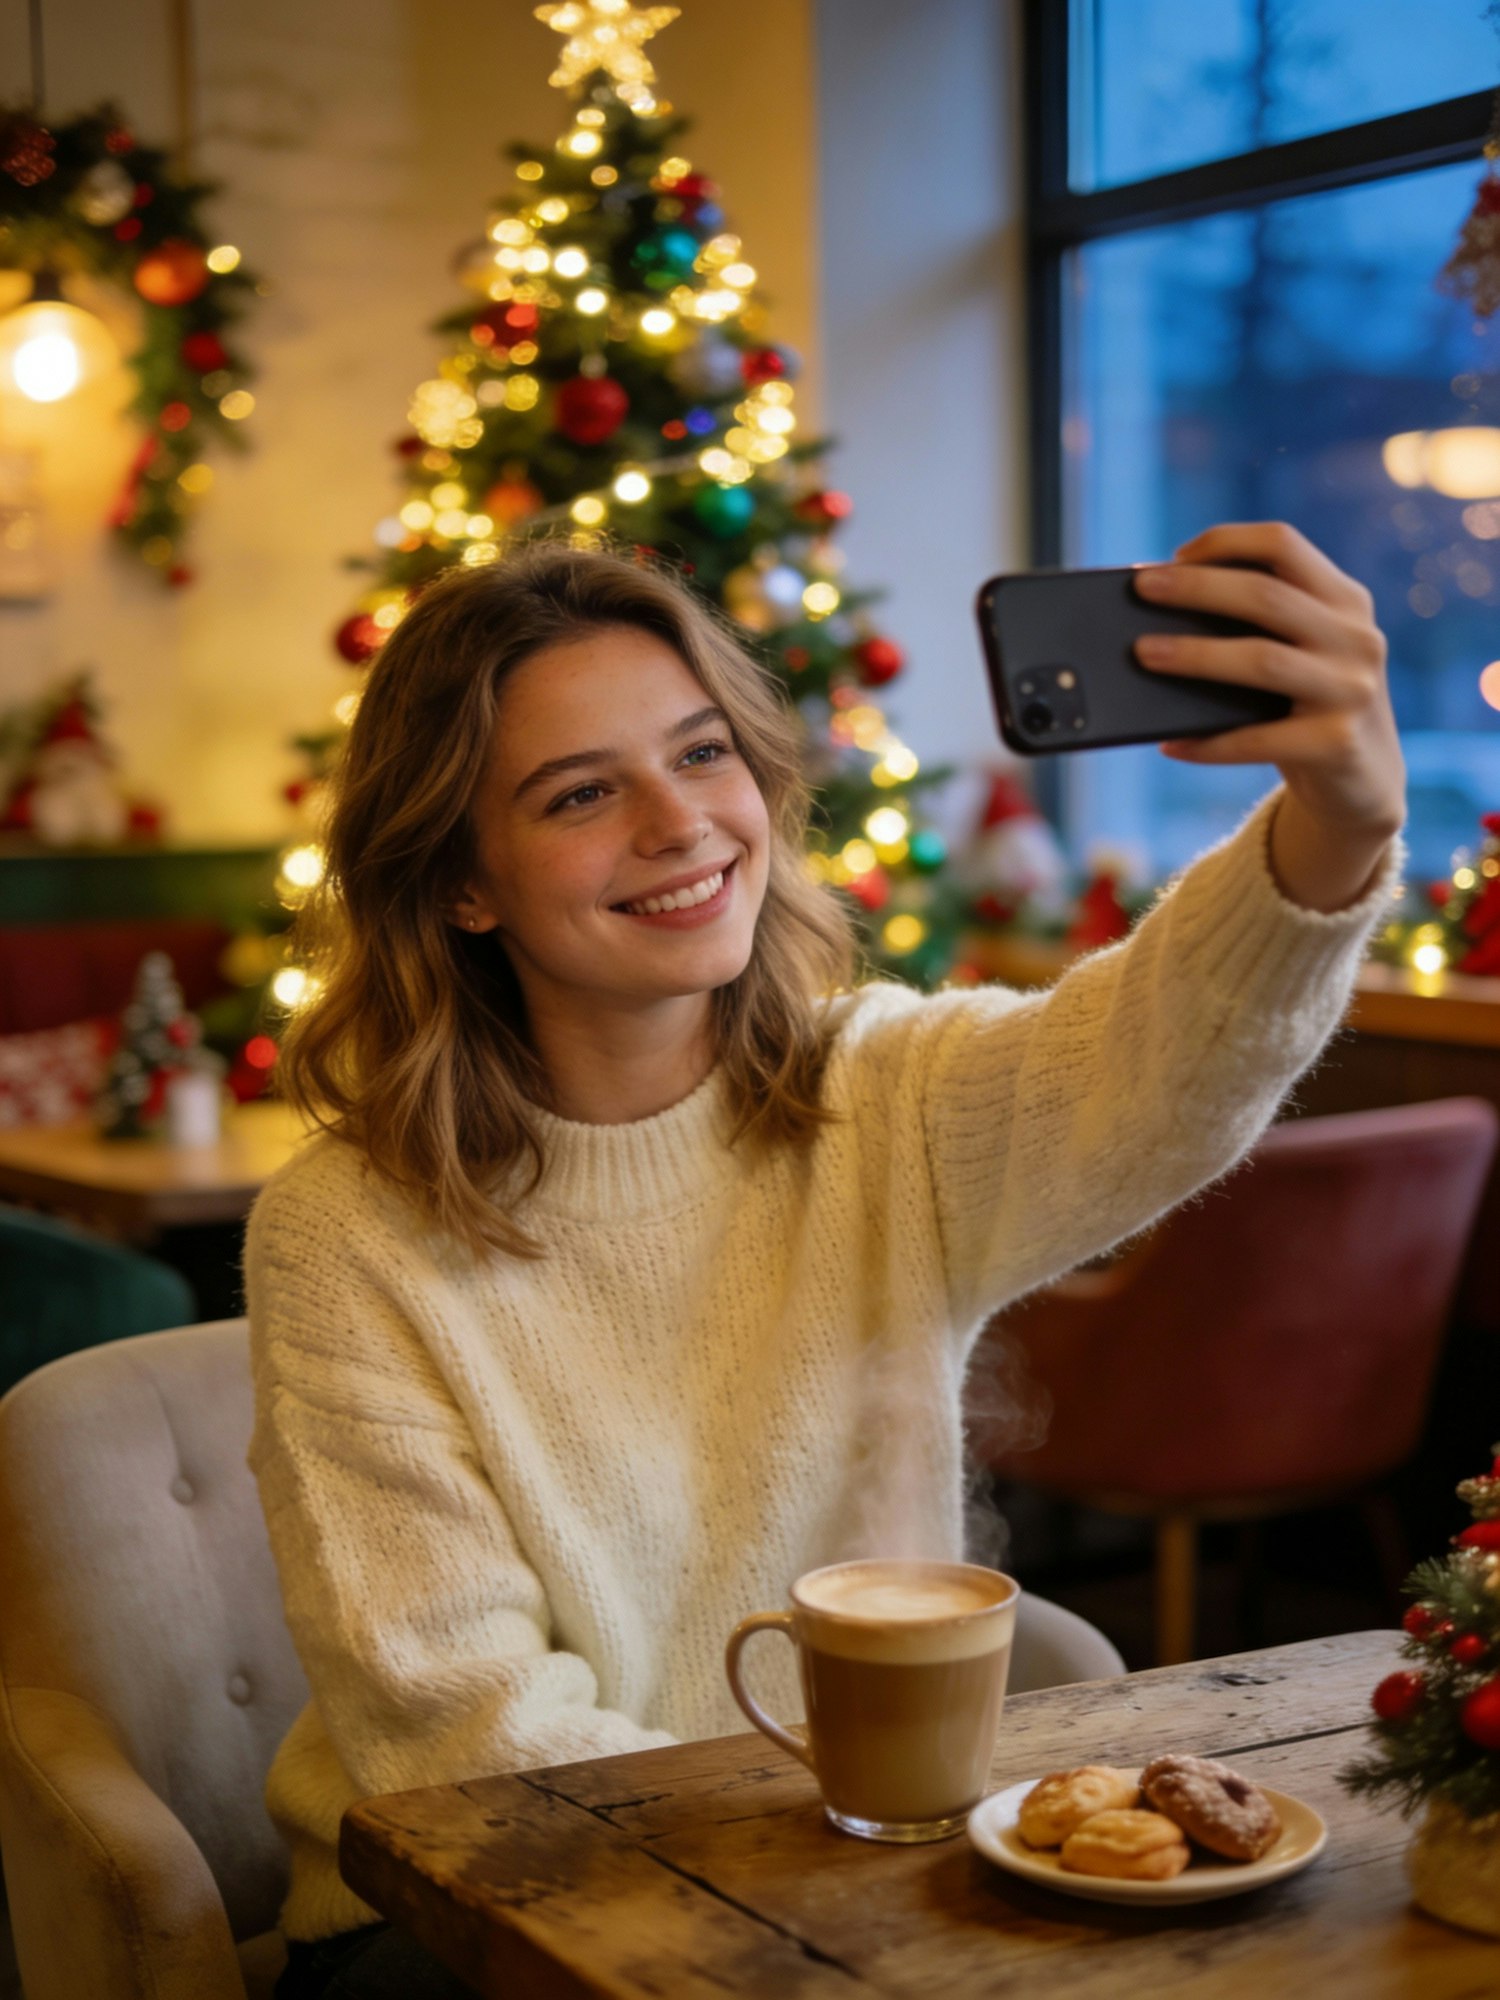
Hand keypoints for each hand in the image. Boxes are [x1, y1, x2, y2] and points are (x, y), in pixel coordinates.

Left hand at [1132, 521, 1405, 912]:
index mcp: (1345, 600)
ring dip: (1196, 656)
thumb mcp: (1302, 653)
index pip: (1284, 544)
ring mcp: (1352, 690)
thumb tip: (1161, 613)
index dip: (1226, 542)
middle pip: (1267, 596)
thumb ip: (1260, 626)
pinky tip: (1171, 745)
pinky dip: (1209, 743)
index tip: (1174, 556)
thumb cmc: (1309, 708)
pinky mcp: (1337, 744)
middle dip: (1198, 588)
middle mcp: (1356, 637)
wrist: (1364, 784)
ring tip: (1143, 654)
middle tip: (1141, 589)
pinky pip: (1258, 740)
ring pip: (1263, 660)